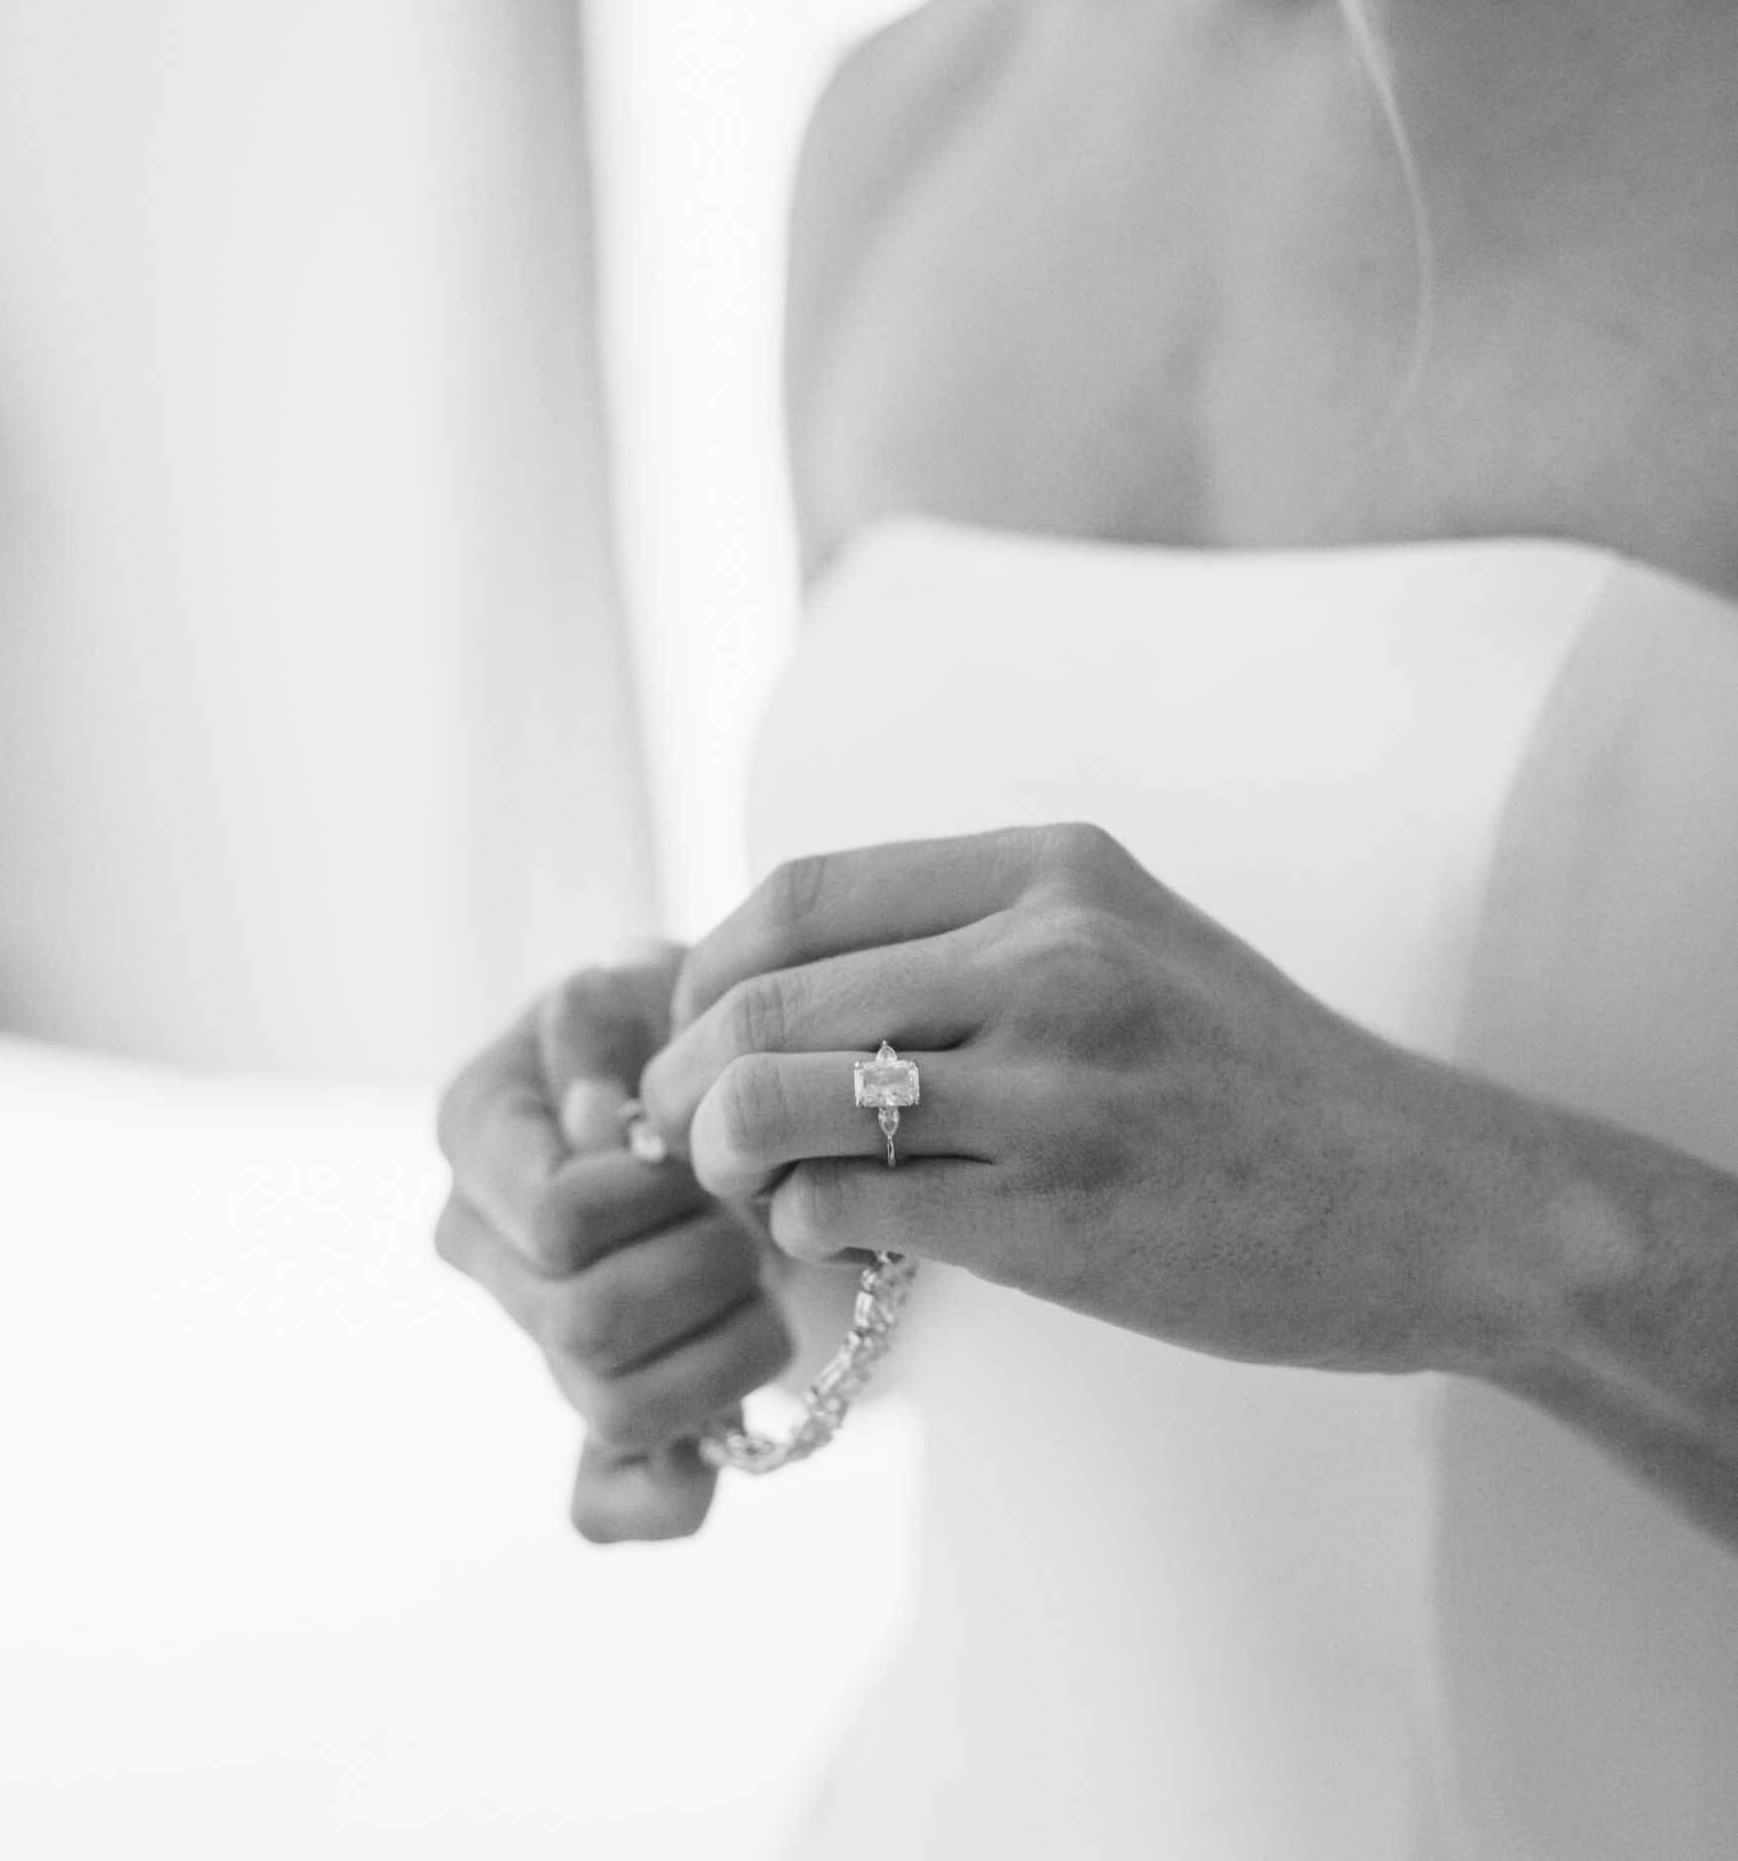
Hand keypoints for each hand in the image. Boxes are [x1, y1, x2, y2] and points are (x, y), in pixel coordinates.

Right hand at [434, 950, 792, 1540]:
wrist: (734, 1078)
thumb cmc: (680, 1020)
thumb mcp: (644, 976)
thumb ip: (598, 1019)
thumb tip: (598, 1116)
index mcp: (479, 1134)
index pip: (559, 1219)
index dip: (652, 1197)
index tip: (700, 1145)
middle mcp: (488, 1246)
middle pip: (588, 1325)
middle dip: (702, 1269)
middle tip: (745, 1215)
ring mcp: (541, 1339)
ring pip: (617, 1408)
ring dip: (726, 1349)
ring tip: (757, 1278)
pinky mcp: (605, 1412)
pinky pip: (609, 1504)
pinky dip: (669, 1492)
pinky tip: (715, 1447)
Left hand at [641, 827, 1514, 1376]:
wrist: (1430, 1200)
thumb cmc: (1251, 1080)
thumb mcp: (1121, 944)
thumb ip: (965, 941)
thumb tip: (761, 980)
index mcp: (1052, 868)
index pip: (794, 891)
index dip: (702, 968)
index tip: (692, 1032)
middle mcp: (1046, 953)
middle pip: (760, 995)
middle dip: (679, 1075)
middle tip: (678, 1133)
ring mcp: (1054, 1082)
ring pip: (775, 1100)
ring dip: (721, 1157)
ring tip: (747, 1189)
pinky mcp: (1057, 1212)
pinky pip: (844, 1208)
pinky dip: (800, 1230)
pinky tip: (833, 1241)